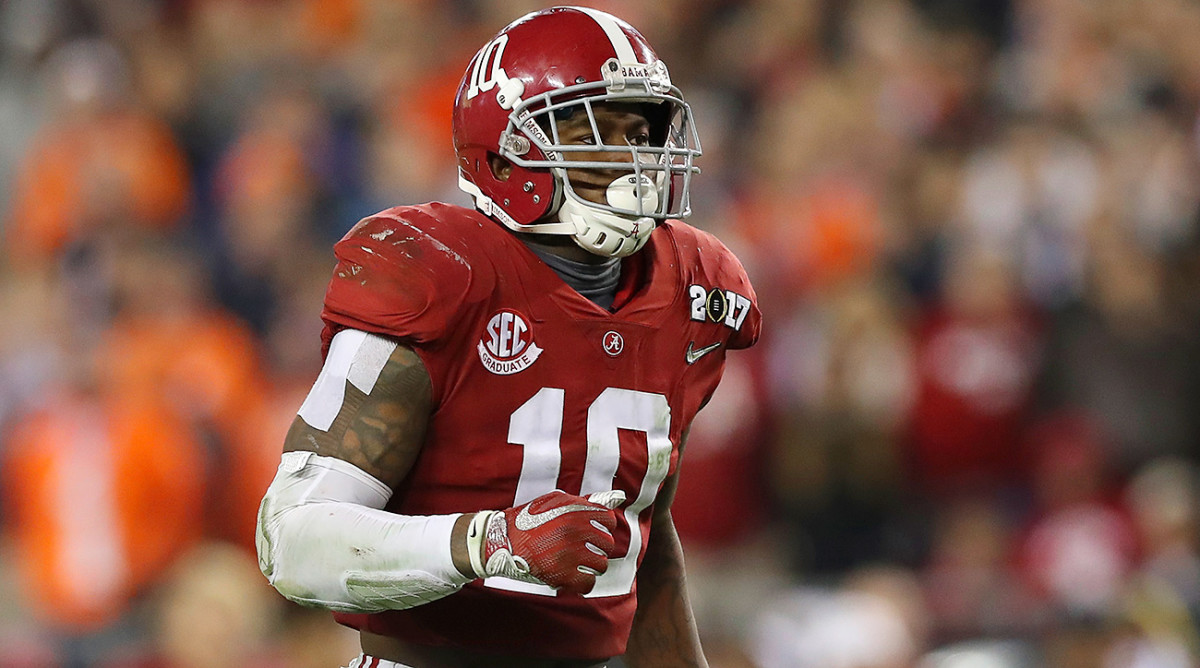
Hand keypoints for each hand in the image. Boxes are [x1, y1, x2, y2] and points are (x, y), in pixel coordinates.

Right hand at [467, 490, 625, 594]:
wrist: (501, 541)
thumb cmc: (530, 520)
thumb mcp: (556, 501)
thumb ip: (588, 501)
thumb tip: (619, 496)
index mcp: (575, 511)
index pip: (609, 520)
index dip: (602, 527)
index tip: (590, 533)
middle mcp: (575, 531)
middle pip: (607, 544)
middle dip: (597, 547)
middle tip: (581, 550)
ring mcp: (569, 553)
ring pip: (600, 564)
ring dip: (590, 566)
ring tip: (575, 563)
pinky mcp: (561, 575)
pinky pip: (588, 583)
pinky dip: (582, 583)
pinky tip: (572, 577)